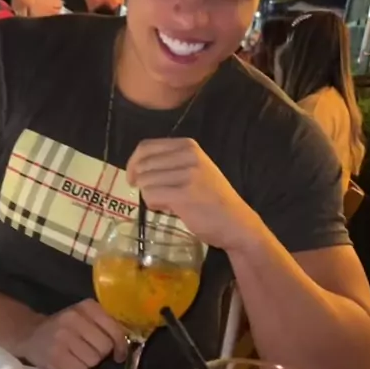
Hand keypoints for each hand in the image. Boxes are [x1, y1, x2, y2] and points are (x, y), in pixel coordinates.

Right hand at [19, 299, 127, 368]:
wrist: (31, 334)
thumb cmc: (65, 328)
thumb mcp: (85, 318)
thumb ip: (105, 325)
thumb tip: (126, 345)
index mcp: (87, 307)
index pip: (115, 328)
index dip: (120, 345)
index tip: (119, 354)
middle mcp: (75, 318)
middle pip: (105, 347)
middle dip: (101, 353)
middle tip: (89, 351)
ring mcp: (64, 336)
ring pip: (94, 360)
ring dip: (88, 362)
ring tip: (76, 355)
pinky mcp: (56, 354)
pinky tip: (68, 361)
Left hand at [127, 138, 257, 249]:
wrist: (236, 222)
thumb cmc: (212, 198)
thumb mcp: (194, 169)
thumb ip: (170, 163)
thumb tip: (135, 168)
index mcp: (188, 146)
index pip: (146, 147)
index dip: (133, 163)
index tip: (133, 177)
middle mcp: (189, 155)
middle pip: (143, 165)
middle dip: (143, 183)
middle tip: (157, 195)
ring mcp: (187, 174)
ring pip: (145, 181)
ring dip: (150, 195)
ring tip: (167, 203)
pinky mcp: (184, 194)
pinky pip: (150, 195)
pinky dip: (153, 204)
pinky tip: (167, 208)